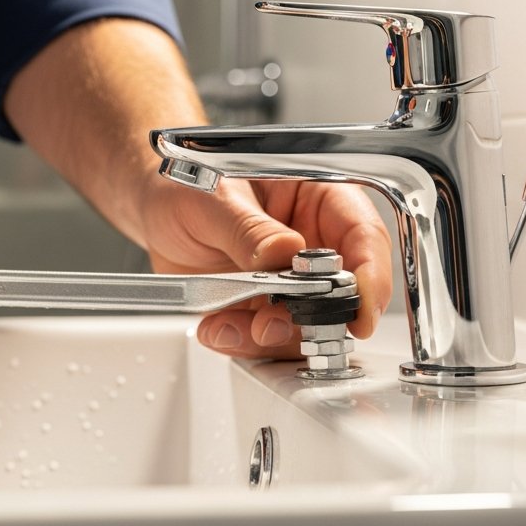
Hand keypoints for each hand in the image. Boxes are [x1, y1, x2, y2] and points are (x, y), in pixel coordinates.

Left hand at [140, 177, 392, 358]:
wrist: (155, 206)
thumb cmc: (189, 183)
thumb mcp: (216, 197)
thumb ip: (250, 228)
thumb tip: (286, 253)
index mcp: (318, 197)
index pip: (363, 236)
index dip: (370, 277)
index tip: (359, 312)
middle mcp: (312, 243)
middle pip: (342, 294)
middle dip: (312, 319)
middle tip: (272, 322)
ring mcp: (289, 281)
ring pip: (306, 326)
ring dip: (269, 336)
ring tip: (228, 324)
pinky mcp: (263, 308)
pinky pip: (268, 339)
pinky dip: (242, 341)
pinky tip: (216, 327)